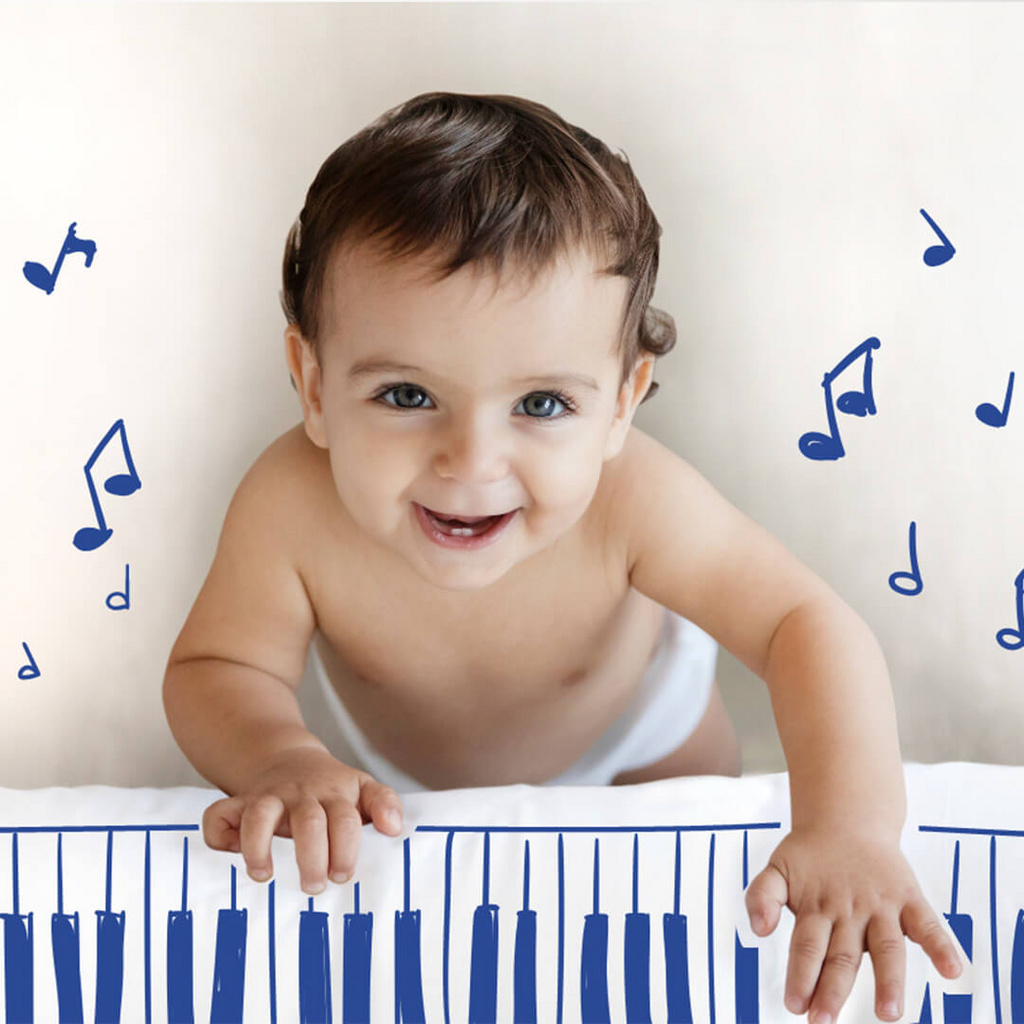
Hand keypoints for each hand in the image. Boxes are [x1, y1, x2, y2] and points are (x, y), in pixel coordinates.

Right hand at [202, 746, 402, 893]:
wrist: (288, 758)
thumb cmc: (331, 787)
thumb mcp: (362, 787)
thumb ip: (383, 803)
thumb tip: (394, 828)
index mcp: (335, 794)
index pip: (346, 819)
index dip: (345, 848)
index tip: (343, 876)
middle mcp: (301, 794)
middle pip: (308, 821)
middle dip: (312, 857)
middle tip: (314, 887)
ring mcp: (268, 796)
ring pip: (260, 815)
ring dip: (259, 846)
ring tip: (263, 876)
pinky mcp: (240, 802)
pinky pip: (218, 814)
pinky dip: (218, 834)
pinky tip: (228, 855)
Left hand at [745, 826, 962, 1022]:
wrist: (846, 818)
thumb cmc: (811, 856)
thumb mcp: (777, 868)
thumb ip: (762, 895)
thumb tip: (759, 929)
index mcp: (816, 907)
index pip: (807, 947)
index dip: (801, 976)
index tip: (796, 1006)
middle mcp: (849, 910)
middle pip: (842, 955)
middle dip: (832, 990)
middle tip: (822, 1020)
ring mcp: (881, 905)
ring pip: (886, 946)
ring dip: (888, 980)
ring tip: (888, 1012)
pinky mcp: (909, 898)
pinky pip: (928, 923)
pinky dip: (941, 945)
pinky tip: (951, 970)